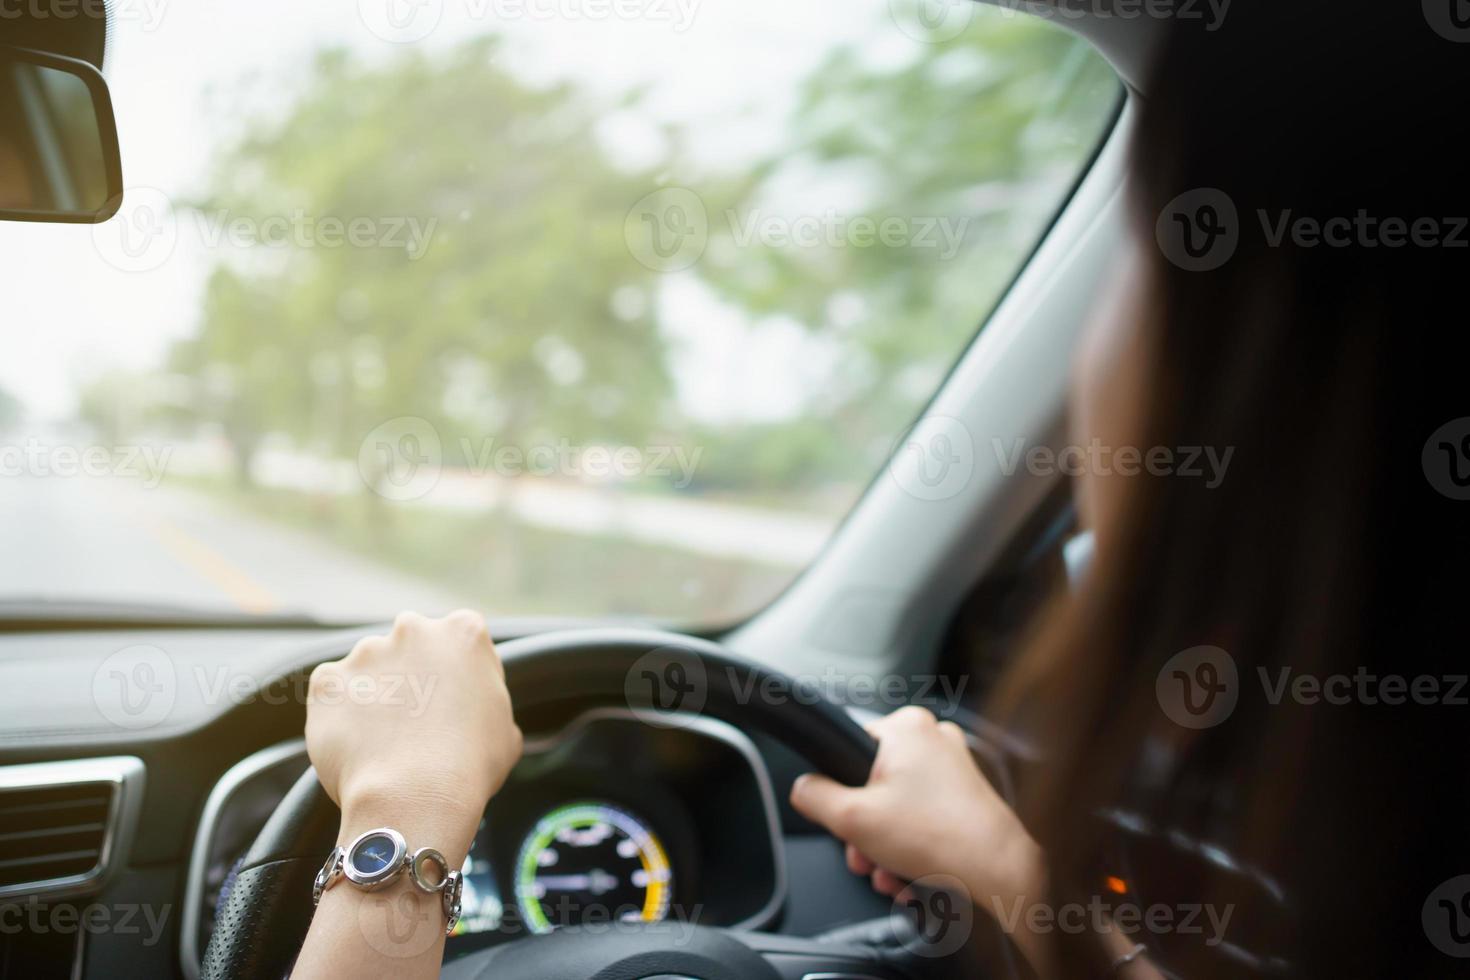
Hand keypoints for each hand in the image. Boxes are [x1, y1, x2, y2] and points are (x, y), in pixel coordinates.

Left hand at [306, 610, 522, 861]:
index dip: (456, 673)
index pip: (460, 639)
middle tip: (417, 719)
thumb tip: (483, 724)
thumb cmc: (470, 768)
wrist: (413, 795)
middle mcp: (412, 629)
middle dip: (412, 673)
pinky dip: (339, 713)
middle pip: (411, 645)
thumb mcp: (506, 734)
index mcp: (464, 632)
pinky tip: (356, 744)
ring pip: (369, 668)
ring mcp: (365, 652)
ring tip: (383, 741)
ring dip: (374, 694)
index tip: (452, 701)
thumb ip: (489, 710)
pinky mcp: (327, 680)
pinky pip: (331, 693)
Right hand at [789, 706, 1043, 910]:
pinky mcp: (968, 794)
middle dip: (865, 832)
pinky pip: (924, 817)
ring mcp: (955, 766)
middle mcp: (934, 738)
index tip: (846, 822)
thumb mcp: (852, 818)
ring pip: (899, 807)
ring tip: (891, 873)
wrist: (998, 872)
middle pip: (874, 786)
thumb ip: (813, 797)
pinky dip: (913, 846)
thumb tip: (803, 789)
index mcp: (906, 727)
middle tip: (866, 857)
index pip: (849, 751)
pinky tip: (911, 875)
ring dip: (886, 846)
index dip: (841, 793)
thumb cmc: (938, 838)